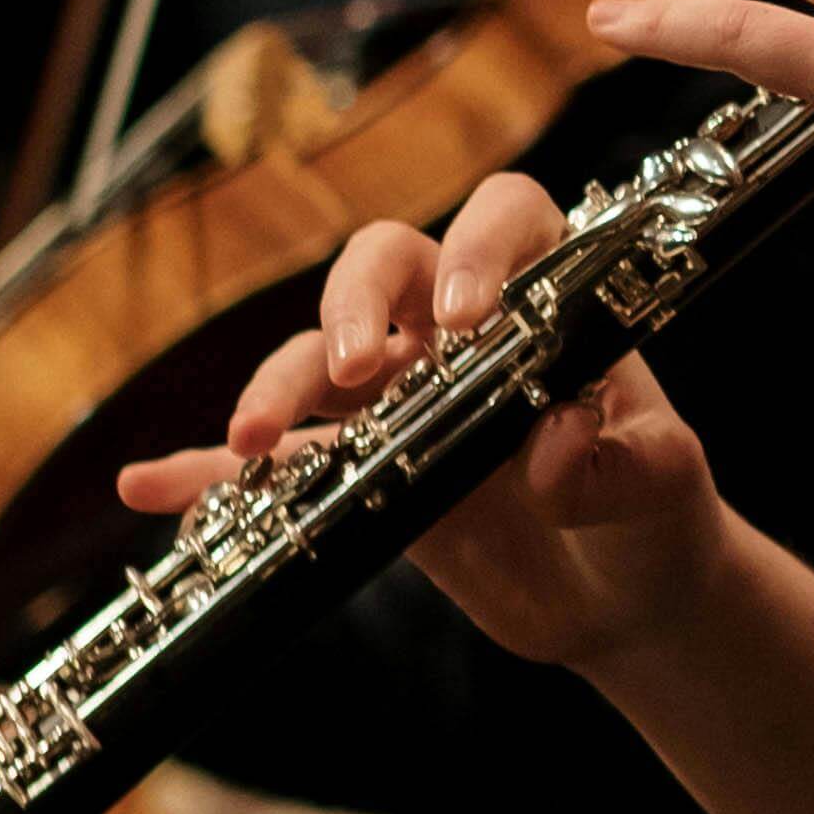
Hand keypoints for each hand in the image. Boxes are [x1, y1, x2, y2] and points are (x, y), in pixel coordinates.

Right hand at [114, 174, 730, 675]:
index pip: (507, 219)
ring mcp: (398, 396)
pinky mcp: (357, 470)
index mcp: (544, 299)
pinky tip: (150, 486)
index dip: (480, 248)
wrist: (625, 595)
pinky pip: (272, 464)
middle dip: (355, 302)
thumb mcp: (663, 483)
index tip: (469, 318)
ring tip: (252, 435)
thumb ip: (618, 463)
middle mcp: (457, 329)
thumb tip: (555, 439)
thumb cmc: (656, 511)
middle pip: (380, 265)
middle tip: (360, 365)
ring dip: (274, 384)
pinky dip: (207, 472)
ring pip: (314, 357)